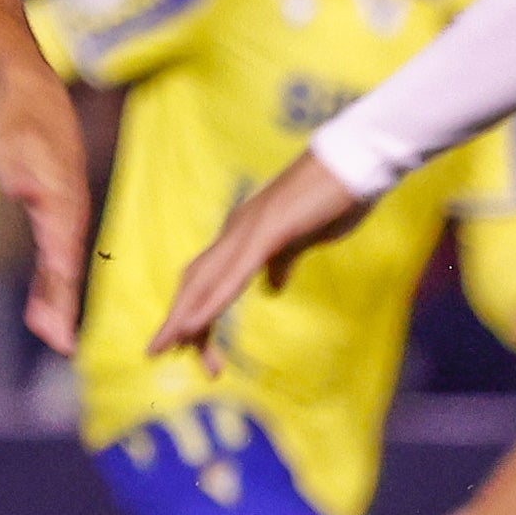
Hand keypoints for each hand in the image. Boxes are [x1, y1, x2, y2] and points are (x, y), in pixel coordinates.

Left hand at [0, 88, 90, 353]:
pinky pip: (50, 261)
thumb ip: (18, 172)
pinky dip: (46, 288)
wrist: (32, 102)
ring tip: (56, 340)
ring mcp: (61, 219)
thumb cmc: (21, 124)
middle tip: (62, 344)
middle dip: (62, 307)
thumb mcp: (12, 144)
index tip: (62, 312)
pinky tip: (40, 316)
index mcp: (61, 201)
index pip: (62, 250)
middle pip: (65, 268)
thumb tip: (23, 192)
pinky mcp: (49, 221)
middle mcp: (67, 215)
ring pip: (59, 269)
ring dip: (56, 305)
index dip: (61, 285)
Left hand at [150, 152, 369, 361]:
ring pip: (205, 278)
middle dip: (178, 319)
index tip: (189, 347)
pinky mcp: (267, 231)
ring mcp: (249, 229)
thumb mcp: (304, 239)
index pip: (211, 278)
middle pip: (196, 280)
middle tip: (159, 353)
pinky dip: (211, 300)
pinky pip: (232, 273)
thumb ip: (283, 261)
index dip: (197, 310)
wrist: (356, 161)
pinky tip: (194, 323)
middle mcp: (237, 231)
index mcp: (245, 234)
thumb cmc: (336, 197)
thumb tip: (271, 287)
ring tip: (164, 346)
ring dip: (184, 315)